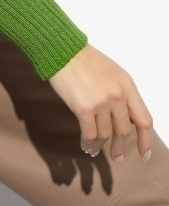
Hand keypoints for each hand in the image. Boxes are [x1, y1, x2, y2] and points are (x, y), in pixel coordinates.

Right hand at [48, 43, 152, 162]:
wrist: (61, 49)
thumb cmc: (83, 59)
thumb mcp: (111, 72)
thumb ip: (121, 93)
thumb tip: (124, 118)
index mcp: (127, 86)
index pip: (144, 120)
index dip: (145, 141)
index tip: (143, 153)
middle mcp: (117, 95)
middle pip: (124, 130)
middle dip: (120, 146)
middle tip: (117, 156)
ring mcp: (101, 102)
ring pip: (106, 134)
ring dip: (101, 145)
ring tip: (95, 150)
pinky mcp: (84, 107)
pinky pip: (90, 133)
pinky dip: (88, 143)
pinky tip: (86, 146)